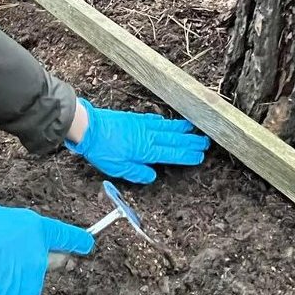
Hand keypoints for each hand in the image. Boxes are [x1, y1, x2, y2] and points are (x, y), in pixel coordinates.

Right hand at [0, 205, 93, 294]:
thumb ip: (7, 234)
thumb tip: (8, 246)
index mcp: (31, 232)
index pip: (63, 237)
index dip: (75, 241)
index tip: (87, 245)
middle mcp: (36, 263)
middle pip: (45, 267)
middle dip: (35, 267)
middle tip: (10, 266)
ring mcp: (24, 294)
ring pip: (20, 292)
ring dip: (5, 288)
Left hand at [66, 99, 209, 183]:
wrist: (89, 127)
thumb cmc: (102, 150)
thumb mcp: (118, 168)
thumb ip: (137, 172)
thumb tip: (152, 175)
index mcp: (146, 150)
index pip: (172, 154)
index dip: (187, 155)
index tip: (199, 155)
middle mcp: (149, 136)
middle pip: (175, 140)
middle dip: (191, 142)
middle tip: (205, 142)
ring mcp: (143, 125)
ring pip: (168, 128)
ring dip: (182, 130)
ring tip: (194, 129)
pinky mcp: (135, 118)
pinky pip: (156, 120)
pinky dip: (166, 122)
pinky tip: (169, 122)